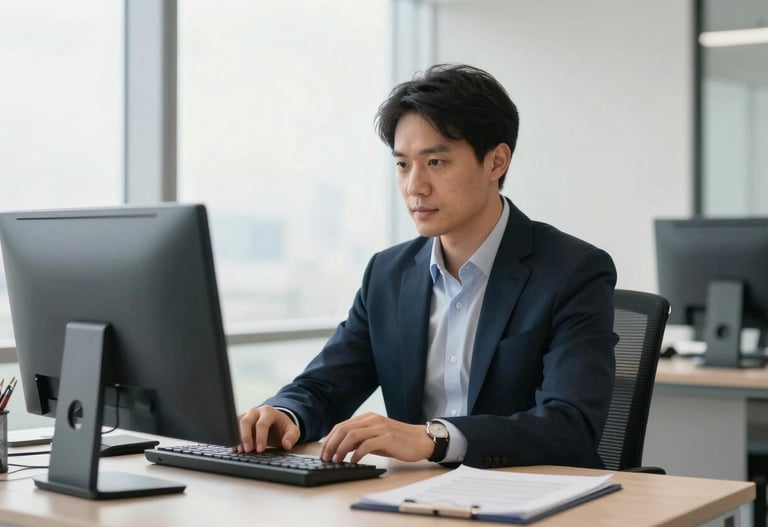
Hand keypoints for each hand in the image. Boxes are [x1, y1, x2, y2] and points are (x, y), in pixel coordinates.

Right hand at [237, 405, 299, 452]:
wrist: (276, 421)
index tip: (260, 450)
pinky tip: (235, 448)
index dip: (260, 437)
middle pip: (246, 421)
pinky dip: (233, 438)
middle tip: (247, 450)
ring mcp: (246, 415)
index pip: (262, 423)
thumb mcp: (292, 430)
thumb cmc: (282, 427)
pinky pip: (233, 427)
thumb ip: (291, 437)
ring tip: (241, 451)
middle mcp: (255, 411)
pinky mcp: (240, 421)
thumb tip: (286, 445)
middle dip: (245, 437)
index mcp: (269, 412)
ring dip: (237, 438)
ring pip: (237, 423)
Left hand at [319, 412, 434, 463]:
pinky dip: (357, 454)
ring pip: (352, 435)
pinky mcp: (388, 438)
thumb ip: (361, 440)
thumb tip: (342, 448)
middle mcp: (372, 420)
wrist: (421, 440)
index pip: (342, 426)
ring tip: (337, 460)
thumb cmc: (398, 441)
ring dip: (341, 449)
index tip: (323, 452)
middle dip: (331, 444)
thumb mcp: (376, 438)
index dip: (329, 439)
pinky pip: (367, 444)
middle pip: (344, 429)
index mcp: (367, 418)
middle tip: (326, 458)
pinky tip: (354, 461)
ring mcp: (380, 428)